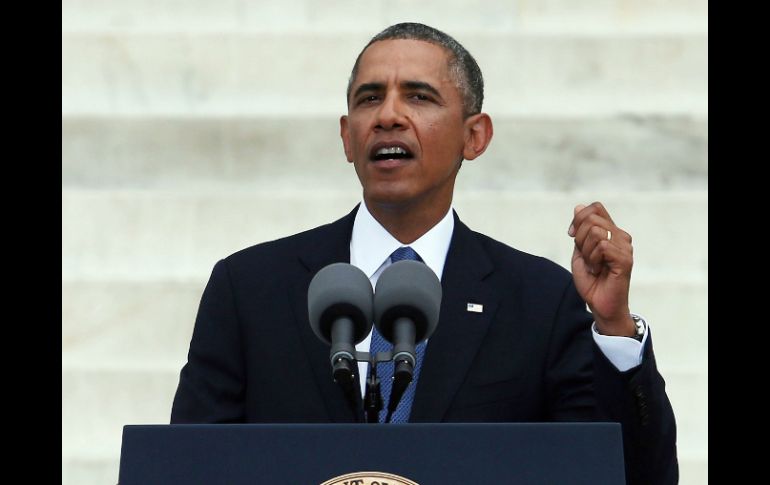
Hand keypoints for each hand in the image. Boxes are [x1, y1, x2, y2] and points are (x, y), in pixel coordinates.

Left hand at [568, 202, 635, 336]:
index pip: (595, 208)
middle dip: (579, 239)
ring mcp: (625, 247)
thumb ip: (579, 230)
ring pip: (595, 232)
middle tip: (586, 258)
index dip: (578, 219)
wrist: (600, 304)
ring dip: (586, 252)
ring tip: (594, 266)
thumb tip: (578, 207)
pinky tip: (597, 271)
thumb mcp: (580, 251)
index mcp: (611, 232)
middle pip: (591, 219)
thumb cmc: (591, 280)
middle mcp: (621, 236)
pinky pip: (601, 247)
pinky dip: (592, 260)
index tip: (573, 236)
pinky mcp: (625, 259)